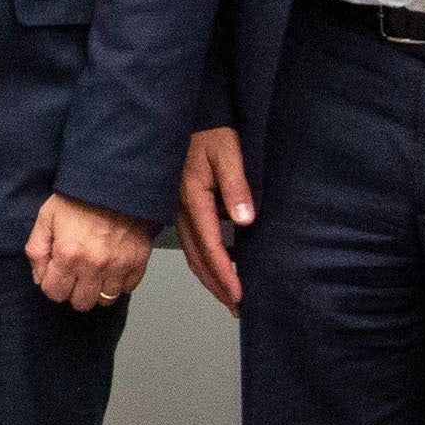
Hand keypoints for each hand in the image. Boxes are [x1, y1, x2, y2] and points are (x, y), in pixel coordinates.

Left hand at [29, 193, 152, 312]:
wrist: (116, 182)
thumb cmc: (80, 197)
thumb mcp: (47, 217)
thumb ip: (37, 249)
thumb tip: (39, 276)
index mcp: (68, 255)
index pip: (54, 293)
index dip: (52, 285)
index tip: (56, 275)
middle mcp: (94, 266)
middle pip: (81, 303)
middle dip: (74, 292)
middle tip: (75, 275)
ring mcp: (118, 266)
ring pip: (105, 299)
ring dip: (97, 289)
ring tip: (94, 272)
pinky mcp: (138, 262)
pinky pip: (127, 287)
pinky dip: (119, 282)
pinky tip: (112, 266)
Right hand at [176, 125, 255, 305]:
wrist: (187, 118)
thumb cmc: (210, 132)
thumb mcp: (228, 153)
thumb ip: (236, 186)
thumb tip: (245, 220)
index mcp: (193, 199)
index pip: (210, 247)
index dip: (225, 273)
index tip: (239, 294)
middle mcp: (182, 210)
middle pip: (197, 258)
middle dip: (217, 285)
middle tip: (236, 307)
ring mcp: (179, 210)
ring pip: (193, 253)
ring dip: (210, 277)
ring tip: (230, 296)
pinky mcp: (182, 207)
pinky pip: (193, 241)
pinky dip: (206, 260)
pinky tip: (223, 265)